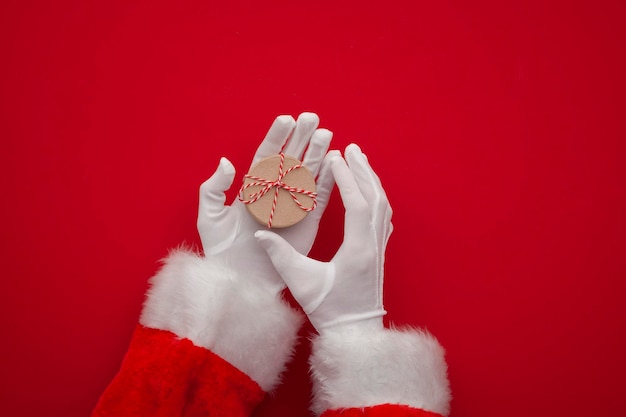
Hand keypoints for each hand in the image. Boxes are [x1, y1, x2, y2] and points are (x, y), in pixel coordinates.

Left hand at [197, 113, 334, 291]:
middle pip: (291, 159)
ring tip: (327, 133)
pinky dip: (328, 180)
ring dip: (318, 154)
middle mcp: (275, 193)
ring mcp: (293, 206)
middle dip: (302, 138)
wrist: (241, 282)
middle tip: (313, 118)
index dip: (277, 137)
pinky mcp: (307, 221)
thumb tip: (226, 161)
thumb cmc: (222, 252)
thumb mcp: (210, 218)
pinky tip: (336, 163)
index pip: (266, 155)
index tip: (287, 119)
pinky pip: (320, 197)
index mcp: (252, 188)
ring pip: (308, 174)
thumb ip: (214, 188)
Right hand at [255, 144, 392, 330]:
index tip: (336, 156)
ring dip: (371, 181)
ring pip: (382, 205)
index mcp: (358, 249)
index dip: (346, 178)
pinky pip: (383, 216)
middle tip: (351, 148)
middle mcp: (373, 245)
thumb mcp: (301, 283)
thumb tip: (260, 235)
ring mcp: (379, 248)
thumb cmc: (329, 310)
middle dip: (363, 171)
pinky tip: (369, 191)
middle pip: (375, 198)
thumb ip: (280, 257)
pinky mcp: (379, 253)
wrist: (355, 333)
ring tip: (360, 161)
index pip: (357, 204)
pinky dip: (376, 196)